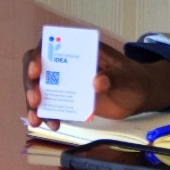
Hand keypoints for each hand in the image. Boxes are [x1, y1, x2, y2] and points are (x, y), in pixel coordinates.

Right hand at [24, 41, 169, 129]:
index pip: (50, 45)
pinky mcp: (69, 99)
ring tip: (38, 120)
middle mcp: (67, 62)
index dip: (38, 56)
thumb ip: (113, 79)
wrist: (138, 95)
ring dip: (35, 104)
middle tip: (35, 99)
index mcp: (79, 48)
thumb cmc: (132, 79)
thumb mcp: (126, 77)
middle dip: (31, 84)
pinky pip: (52, 105)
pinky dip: (48, 115)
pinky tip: (51, 125)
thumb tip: (97, 82)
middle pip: (38, 68)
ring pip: (41, 88)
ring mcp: (66, 82)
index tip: (36, 71)